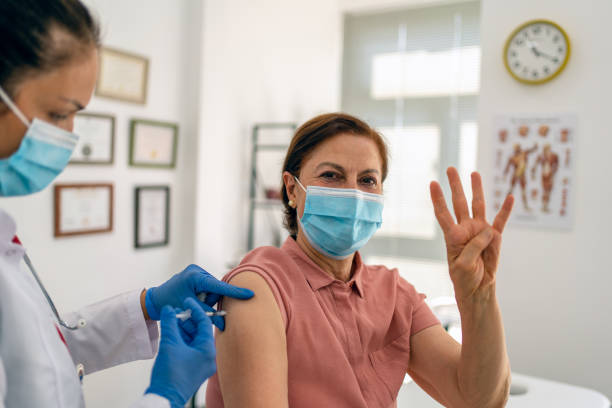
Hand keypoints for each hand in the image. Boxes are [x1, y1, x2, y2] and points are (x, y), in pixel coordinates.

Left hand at [145, 264, 253, 329]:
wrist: (155, 300)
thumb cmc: (169, 305)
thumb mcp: (189, 311)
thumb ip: (207, 315)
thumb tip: (224, 325)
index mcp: (194, 277)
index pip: (219, 286)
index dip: (235, 292)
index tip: (250, 294)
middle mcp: (196, 271)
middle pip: (216, 289)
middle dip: (211, 301)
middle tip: (200, 307)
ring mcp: (196, 271)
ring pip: (213, 289)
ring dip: (207, 299)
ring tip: (194, 302)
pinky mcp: (195, 273)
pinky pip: (208, 287)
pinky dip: (205, 295)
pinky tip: (195, 298)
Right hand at [146, 298, 215, 407]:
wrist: (164, 399)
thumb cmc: (169, 374)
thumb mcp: (169, 344)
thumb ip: (170, 323)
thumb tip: (169, 309)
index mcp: (208, 350)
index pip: (204, 323)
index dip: (195, 309)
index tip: (186, 300)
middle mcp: (209, 357)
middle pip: (200, 331)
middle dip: (187, 320)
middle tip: (176, 310)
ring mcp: (202, 364)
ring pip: (194, 340)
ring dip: (183, 329)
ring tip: (172, 319)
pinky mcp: (193, 369)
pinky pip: (190, 348)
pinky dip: (182, 339)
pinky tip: (172, 332)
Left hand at [430, 168, 513, 302]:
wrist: (478, 288)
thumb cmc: (465, 277)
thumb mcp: (463, 264)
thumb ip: (474, 246)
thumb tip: (488, 230)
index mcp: (452, 235)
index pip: (443, 213)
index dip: (438, 198)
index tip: (433, 183)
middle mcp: (465, 229)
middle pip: (459, 202)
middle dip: (455, 185)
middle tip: (450, 168)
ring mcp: (480, 231)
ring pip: (478, 205)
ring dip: (476, 189)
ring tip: (474, 173)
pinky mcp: (495, 237)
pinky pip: (501, 220)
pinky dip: (506, 209)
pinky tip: (510, 196)